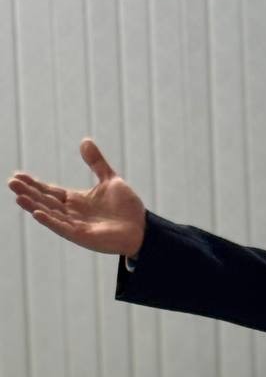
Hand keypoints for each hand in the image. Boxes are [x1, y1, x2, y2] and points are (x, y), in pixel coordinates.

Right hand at [7, 139, 145, 256]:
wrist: (142, 228)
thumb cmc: (126, 208)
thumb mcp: (110, 179)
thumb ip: (96, 162)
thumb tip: (85, 141)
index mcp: (76, 200)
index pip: (50, 191)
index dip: (34, 184)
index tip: (18, 175)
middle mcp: (72, 213)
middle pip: (45, 201)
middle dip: (28, 192)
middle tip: (11, 183)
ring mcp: (75, 225)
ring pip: (50, 214)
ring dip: (33, 205)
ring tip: (17, 197)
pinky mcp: (82, 236)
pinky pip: (62, 227)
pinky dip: (50, 220)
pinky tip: (37, 213)